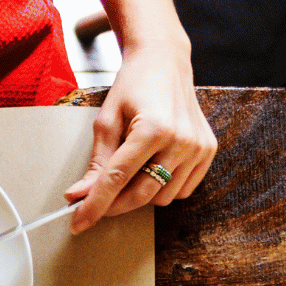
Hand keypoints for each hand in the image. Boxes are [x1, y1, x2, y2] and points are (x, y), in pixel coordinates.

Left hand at [63, 32, 214, 230]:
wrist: (164, 62)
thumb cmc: (133, 86)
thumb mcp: (106, 120)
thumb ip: (96, 162)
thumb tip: (79, 195)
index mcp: (152, 128)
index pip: (117, 179)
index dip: (95, 205)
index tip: (78, 223)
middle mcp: (180, 140)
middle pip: (140, 195)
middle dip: (114, 204)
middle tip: (95, 201)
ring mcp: (198, 147)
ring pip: (161, 198)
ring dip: (141, 193)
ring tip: (133, 167)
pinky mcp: (208, 150)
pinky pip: (182, 190)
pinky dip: (163, 187)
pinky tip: (154, 165)